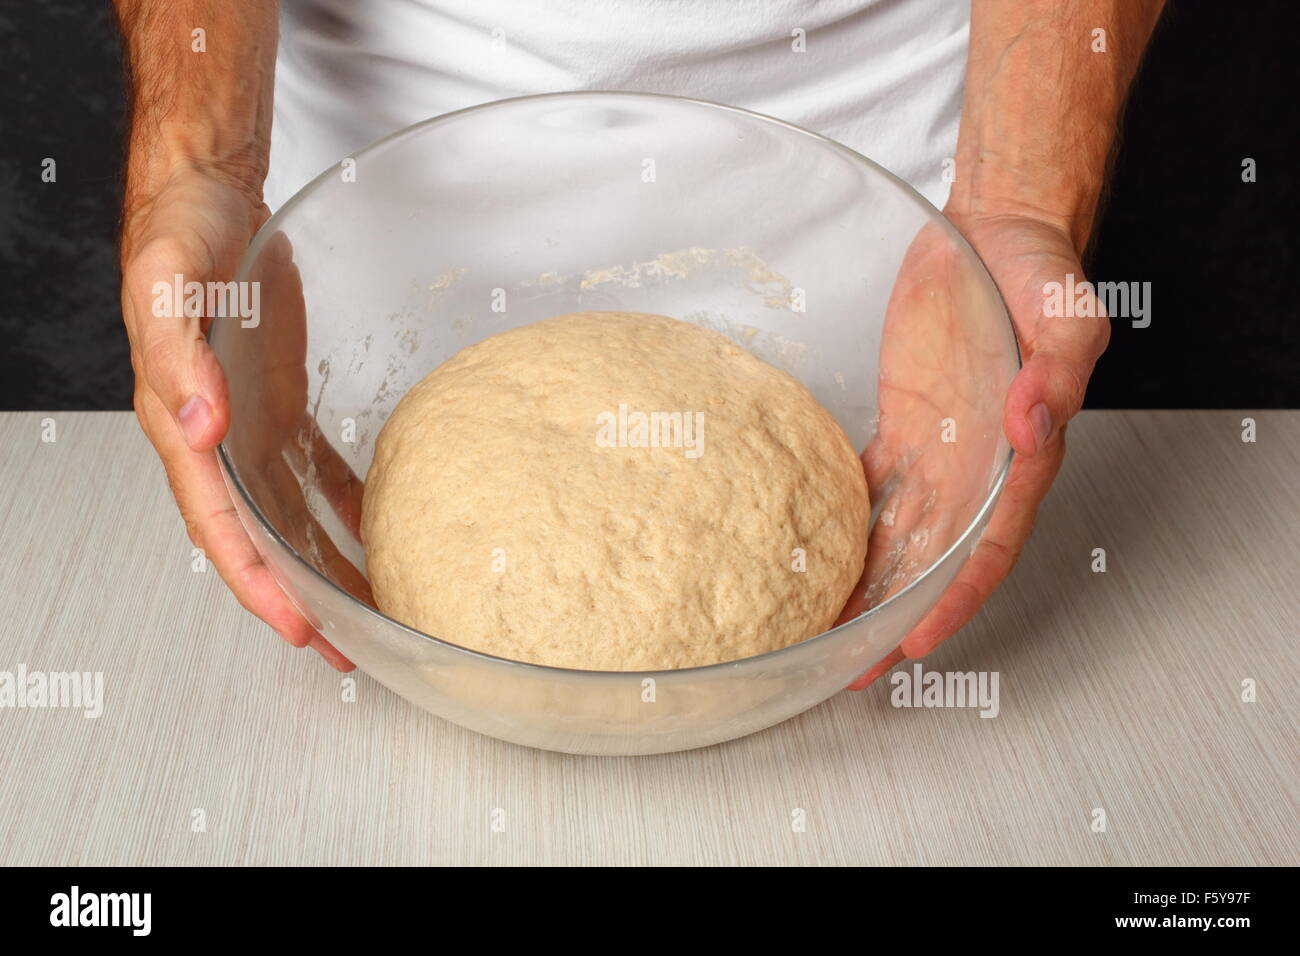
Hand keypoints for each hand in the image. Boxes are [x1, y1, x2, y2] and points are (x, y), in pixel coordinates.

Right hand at [120, 165, 353, 669]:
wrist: (207, 193)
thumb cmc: (179, 231)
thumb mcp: (166, 282)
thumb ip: (175, 356)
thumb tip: (200, 429)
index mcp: (181, 425)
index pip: (218, 527)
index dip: (254, 583)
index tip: (298, 626)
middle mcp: (217, 440)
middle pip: (255, 539)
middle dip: (294, 598)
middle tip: (342, 647)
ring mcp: (251, 426)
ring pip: (287, 516)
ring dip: (321, 565)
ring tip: (365, 609)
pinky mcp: (282, 405)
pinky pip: (315, 471)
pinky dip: (343, 506)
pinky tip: (375, 531)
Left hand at [848, 212, 1107, 687]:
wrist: (999, 233)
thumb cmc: (1042, 273)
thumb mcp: (1068, 314)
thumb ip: (1057, 370)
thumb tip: (1028, 421)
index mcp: (1019, 456)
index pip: (985, 547)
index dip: (951, 599)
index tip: (911, 640)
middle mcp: (976, 468)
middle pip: (934, 560)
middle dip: (895, 615)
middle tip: (849, 665)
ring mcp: (938, 451)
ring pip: (899, 536)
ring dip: (866, 585)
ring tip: (823, 629)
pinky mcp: (904, 428)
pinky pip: (873, 489)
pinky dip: (847, 527)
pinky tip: (813, 555)